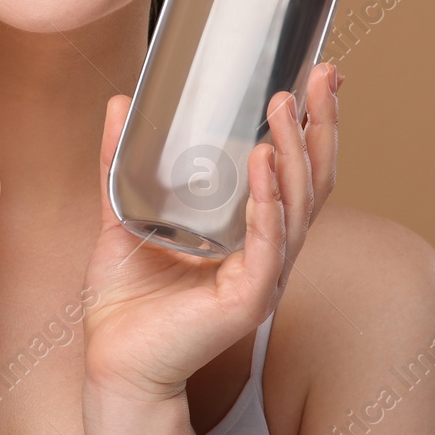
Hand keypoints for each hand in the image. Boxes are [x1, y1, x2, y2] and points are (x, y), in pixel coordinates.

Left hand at [80, 65, 342, 400]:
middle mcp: (267, 251)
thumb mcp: (123, 212)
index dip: (313, 126)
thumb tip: (120, 100)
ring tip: (285, 106)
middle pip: (312, 181)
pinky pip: (267, 244)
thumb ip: (121, 161)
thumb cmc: (125, 299)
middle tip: (321, 76)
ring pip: (296, 206)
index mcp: (249, 232)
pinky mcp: (247, 299)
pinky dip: (268, 201)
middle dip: (322, 126)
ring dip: (294, 152)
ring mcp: (263, 276)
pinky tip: (264, 162)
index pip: (295, 171)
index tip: (319, 76)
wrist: (112, 358)